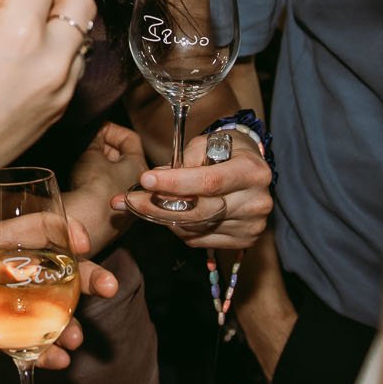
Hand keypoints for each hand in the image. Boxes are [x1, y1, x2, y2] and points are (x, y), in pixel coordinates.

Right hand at [0, 0, 98, 193]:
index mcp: (18, 35)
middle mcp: (50, 59)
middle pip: (80, 1)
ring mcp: (61, 88)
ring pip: (82, 35)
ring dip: (61, 20)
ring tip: (27, 25)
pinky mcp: (61, 109)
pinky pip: (73, 66)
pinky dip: (59, 50)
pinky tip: (28, 57)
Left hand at [0, 211, 119, 367]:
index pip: (39, 228)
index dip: (64, 230)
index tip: (82, 243)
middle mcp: (9, 274)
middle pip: (58, 270)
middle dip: (88, 277)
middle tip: (110, 287)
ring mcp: (8, 307)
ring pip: (50, 312)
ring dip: (68, 324)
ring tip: (76, 338)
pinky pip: (27, 347)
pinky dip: (43, 355)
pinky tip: (58, 361)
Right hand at [65, 123, 149, 251]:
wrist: (89, 221)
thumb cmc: (95, 187)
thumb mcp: (91, 155)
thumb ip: (94, 140)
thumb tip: (96, 133)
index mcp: (139, 165)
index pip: (130, 139)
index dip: (112, 130)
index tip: (98, 128)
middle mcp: (139, 184)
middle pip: (124, 157)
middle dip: (105, 147)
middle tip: (88, 144)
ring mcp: (129, 201)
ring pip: (116, 175)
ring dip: (101, 165)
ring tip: (83, 161)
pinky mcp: (116, 215)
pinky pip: (109, 191)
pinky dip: (98, 182)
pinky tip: (83, 181)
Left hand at [112, 131, 274, 248]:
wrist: (251, 168)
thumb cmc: (225, 150)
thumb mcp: (206, 143)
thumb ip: (183, 161)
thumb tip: (153, 182)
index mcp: (251, 172)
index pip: (209, 182)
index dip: (175, 183)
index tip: (145, 179)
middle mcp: (256, 202)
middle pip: (199, 211)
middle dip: (157, 206)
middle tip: (126, 200)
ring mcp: (251, 225)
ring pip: (194, 228)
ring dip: (161, 217)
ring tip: (140, 204)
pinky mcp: (242, 240)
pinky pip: (198, 239)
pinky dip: (178, 227)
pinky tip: (168, 213)